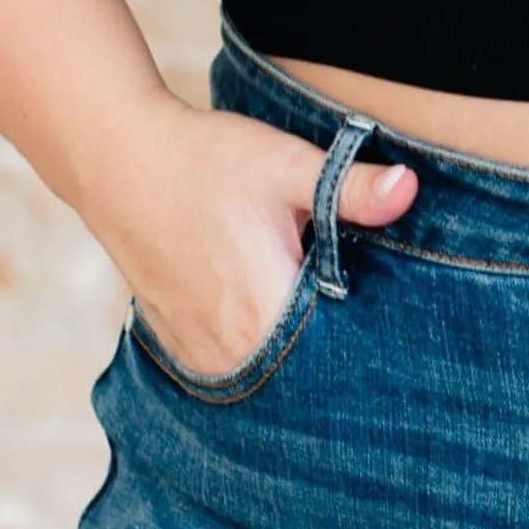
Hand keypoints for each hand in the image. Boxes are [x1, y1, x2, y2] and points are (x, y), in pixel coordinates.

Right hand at [88, 100, 416, 381]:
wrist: (117, 157)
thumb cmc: (205, 159)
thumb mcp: (288, 166)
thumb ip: (351, 187)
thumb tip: (411, 188)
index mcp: (267, 318)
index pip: (342, 355)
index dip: (370, 339)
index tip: (391, 324)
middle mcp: (232, 352)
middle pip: (307, 369)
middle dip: (334, 346)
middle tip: (349, 311)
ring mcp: (200, 353)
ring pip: (270, 371)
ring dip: (292, 350)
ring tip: (307, 312)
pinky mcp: (179, 344)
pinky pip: (234, 365)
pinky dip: (256, 349)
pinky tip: (267, 316)